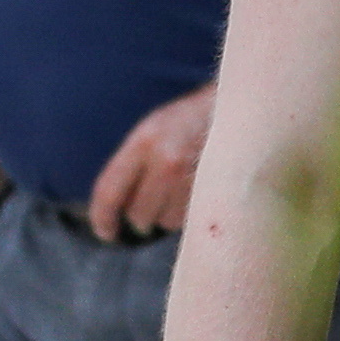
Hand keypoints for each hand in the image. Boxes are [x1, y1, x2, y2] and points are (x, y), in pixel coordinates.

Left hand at [87, 86, 216, 238]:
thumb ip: (133, 164)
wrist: (238, 108)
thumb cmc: (188, 123)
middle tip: (148, 207)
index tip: (104, 232)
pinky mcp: (215, 191)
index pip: (109, 190)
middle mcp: (167, 159)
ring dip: (167, 215)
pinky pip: (190, 219)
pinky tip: (194, 193)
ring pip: (165, 221)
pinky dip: (188, 213)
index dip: (102, 217)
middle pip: (138, 214)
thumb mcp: (153, 130)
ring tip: (178, 191)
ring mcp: (193, 177)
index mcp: (144, 141)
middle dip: (140, 216)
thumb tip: (114, 208)